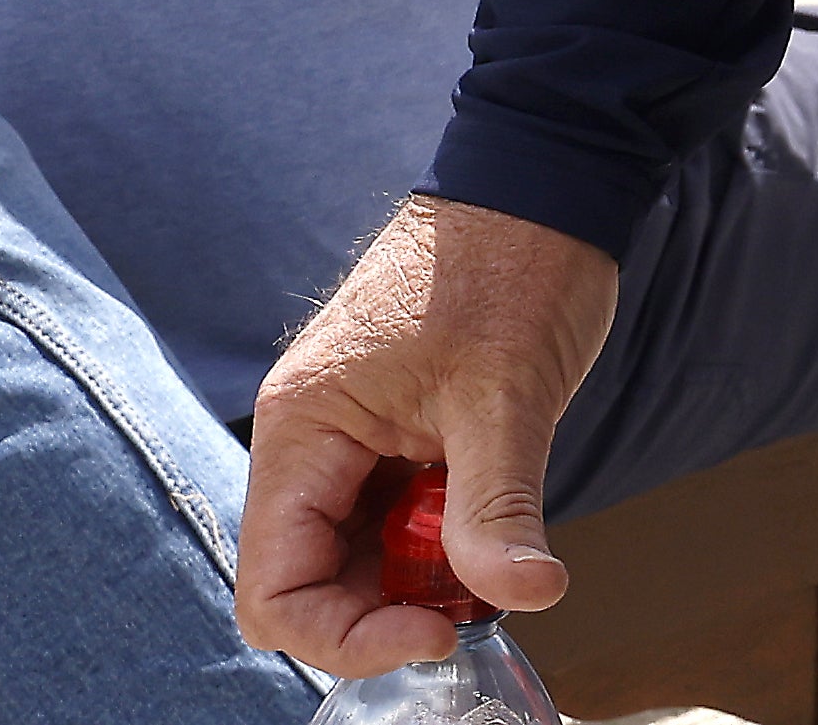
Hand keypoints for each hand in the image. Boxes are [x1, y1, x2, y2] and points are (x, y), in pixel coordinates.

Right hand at [237, 196, 617, 668]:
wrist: (542, 183)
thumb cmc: (512, 262)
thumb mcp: (509, 393)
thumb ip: (499, 505)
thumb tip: (521, 595)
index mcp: (303, 430)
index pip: (275, 587)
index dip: (345, 634)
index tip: (434, 632)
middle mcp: (310, 443)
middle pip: (310, 582)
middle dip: (386, 611)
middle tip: (473, 605)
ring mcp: (350, 440)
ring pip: (357, 556)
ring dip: (417, 580)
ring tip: (491, 563)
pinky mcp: (392, 434)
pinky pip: (394, 519)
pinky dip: (439, 543)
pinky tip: (490, 532)